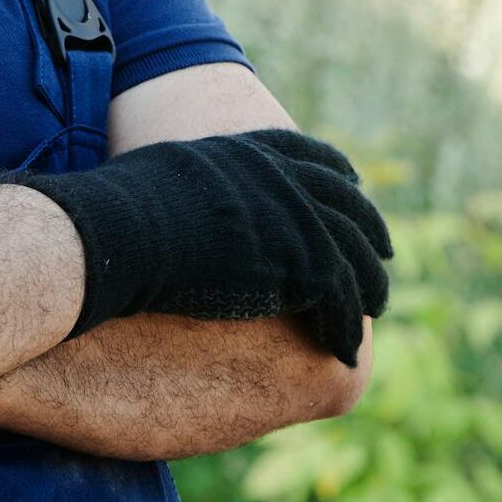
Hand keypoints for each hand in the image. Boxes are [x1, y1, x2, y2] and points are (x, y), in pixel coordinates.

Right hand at [16, 128, 392, 365]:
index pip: (309, 154)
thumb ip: (196, 178)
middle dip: (369, 228)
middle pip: (344, 203)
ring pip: (353, 254)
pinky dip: (344, 328)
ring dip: (368, 284)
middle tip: (382, 254)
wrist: (120, 233)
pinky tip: (344, 350)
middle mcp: (281, 177)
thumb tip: (179, 192)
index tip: (353, 187)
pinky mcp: (301, 264)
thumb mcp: (166, 171)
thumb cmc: (120, 209)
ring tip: (375, 310)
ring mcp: (295, 218)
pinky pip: (339, 301)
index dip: (337, 174)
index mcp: (248, 150)